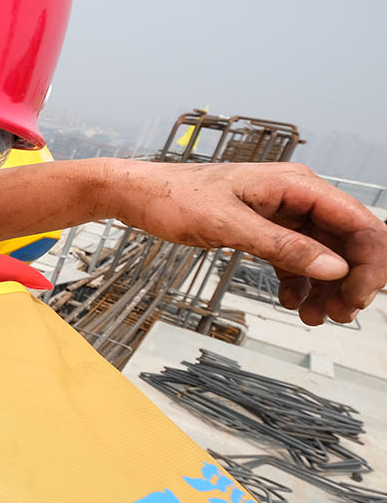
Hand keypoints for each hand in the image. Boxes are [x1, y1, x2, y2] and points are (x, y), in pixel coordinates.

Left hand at [109, 160, 385, 325]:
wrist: (138, 194)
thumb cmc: (174, 198)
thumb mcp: (227, 224)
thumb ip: (281, 246)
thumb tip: (333, 267)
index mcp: (297, 184)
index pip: (359, 223)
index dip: (370, 263)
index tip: (358, 298)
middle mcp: (297, 196)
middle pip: (348, 241)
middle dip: (350, 280)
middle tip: (338, 315)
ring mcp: (283, 213)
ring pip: (324, 254)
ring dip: (327, 288)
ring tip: (315, 318)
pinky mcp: (266, 228)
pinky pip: (297, 258)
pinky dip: (300, 283)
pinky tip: (292, 304)